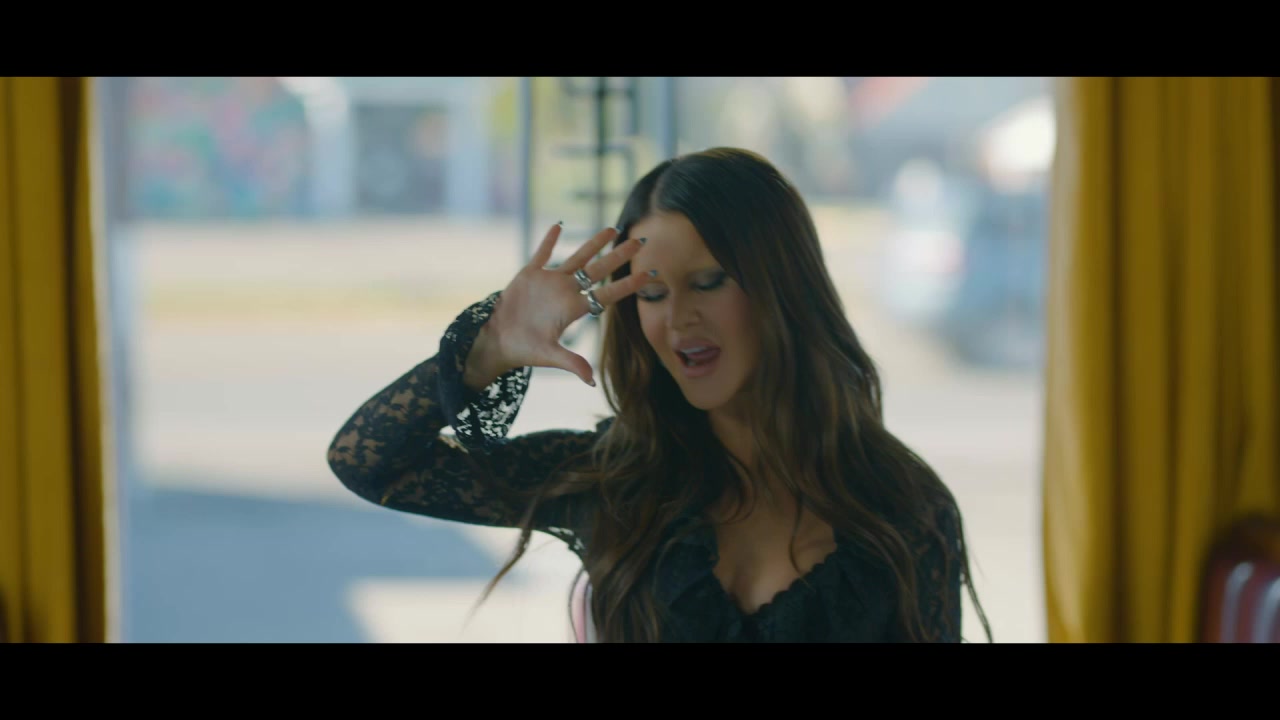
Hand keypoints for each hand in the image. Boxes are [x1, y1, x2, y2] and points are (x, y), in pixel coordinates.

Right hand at [480, 223, 649, 386]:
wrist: (499, 340)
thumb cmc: (525, 349)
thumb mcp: (550, 356)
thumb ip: (572, 363)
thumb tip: (592, 381)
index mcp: (574, 309)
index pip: (608, 294)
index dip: (628, 285)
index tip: (649, 275)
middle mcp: (567, 292)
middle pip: (599, 270)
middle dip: (619, 256)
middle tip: (639, 240)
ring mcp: (550, 281)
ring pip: (577, 257)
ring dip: (593, 243)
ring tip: (612, 228)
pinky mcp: (530, 274)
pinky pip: (542, 253)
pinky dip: (549, 240)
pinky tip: (559, 225)